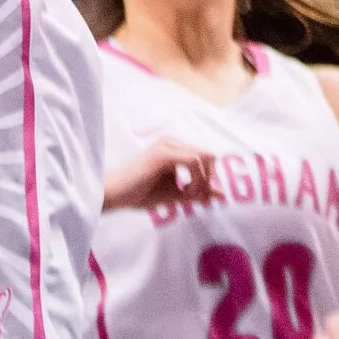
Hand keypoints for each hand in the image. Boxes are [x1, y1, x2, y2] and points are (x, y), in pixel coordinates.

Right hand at [103, 136, 220, 214]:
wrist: (116, 195)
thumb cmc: (141, 193)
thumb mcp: (176, 194)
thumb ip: (198, 193)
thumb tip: (222, 195)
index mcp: (175, 148)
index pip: (207, 157)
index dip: (210, 178)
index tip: (200, 197)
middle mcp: (173, 141)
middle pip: (210, 155)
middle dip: (208, 179)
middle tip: (194, 197)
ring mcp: (168, 145)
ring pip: (204, 157)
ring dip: (203, 181)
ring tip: (188, 195)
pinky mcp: (164, 154)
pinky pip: (194, 160)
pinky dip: (196, 179)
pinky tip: (185, 192)